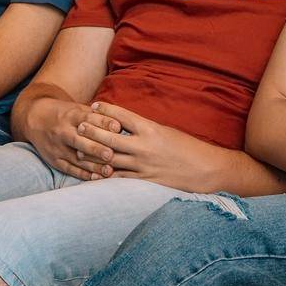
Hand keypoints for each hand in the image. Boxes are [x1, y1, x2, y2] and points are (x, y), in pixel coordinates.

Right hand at [23, 96, 112, 180]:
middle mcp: (62, 132)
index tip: (118, 128)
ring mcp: (57, 147)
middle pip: (80, 141)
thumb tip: (121, 124)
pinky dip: (83, 174)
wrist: (36, 118)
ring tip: (109, 171)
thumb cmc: (66, 114)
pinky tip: (96, 178)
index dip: (103, 123)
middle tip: (111, 155)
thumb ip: (98, 116)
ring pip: (76, 159)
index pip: (88, 119)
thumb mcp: (78, 109)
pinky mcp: (54, 160)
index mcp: (70, 116)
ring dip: (93, 166)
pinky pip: (69, 169)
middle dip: (96, 149)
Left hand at [74, 102, 230, 192]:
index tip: (94, 106)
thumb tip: (128, 124)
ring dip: (93, 154)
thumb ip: (146, 129)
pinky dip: (105, 175)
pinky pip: (120, 178)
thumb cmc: (188, 147)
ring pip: (111, 158)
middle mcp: (144, 146)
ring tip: (79, 150)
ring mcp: (143, 164)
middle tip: (79, 126)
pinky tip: (94, 173)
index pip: (122, 116)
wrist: (206, 169)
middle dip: (92, 131)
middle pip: (110, 137)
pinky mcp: (145, 179)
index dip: (106, 110)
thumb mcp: (167, 131)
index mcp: (151, 129)